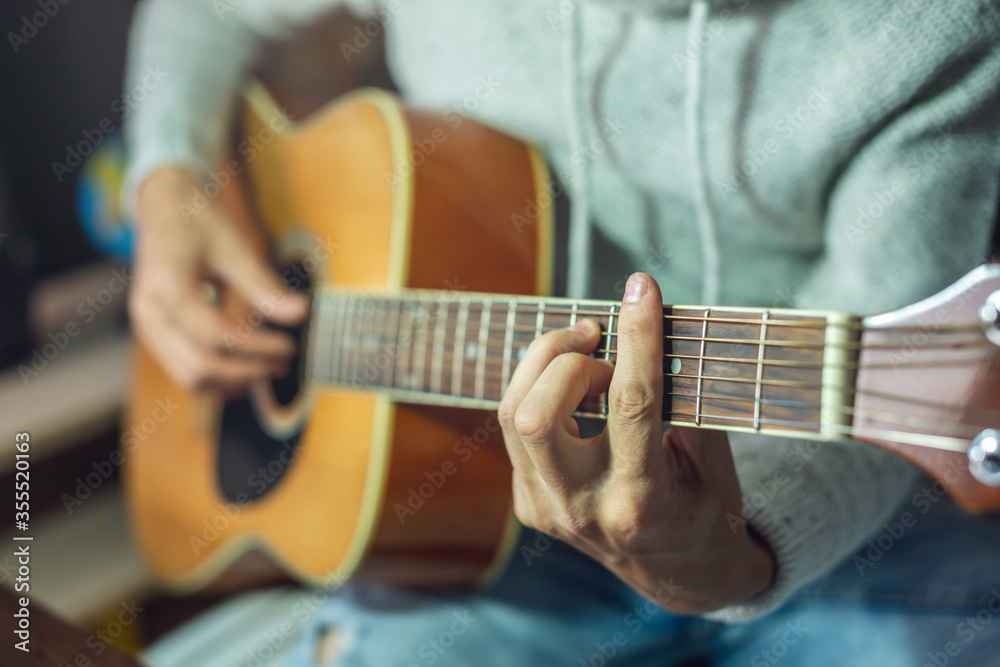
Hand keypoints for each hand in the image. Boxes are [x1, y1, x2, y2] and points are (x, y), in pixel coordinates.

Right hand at [129, 167, 308, 396]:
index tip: (290, 345)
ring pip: (191, 378)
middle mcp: (149, 315)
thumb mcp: (235, 245)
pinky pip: (185, 370)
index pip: (217, 336)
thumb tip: (301, 314)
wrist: (166, 207)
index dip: (258, 347)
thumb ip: (263, 284)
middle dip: (247, 371)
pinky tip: (248, 367)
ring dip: (233, 381)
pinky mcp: (156, 334)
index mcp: (166, 288)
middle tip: (284, 361)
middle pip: (200, 366)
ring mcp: (148, 328)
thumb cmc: (199, 220)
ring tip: (270, 367)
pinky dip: (218, 377)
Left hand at [497, 273, 774, 613]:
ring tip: (586, 354)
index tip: (641, 288)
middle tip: (599, 340)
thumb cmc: (705, 510)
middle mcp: (583, 508)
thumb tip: (659, 337)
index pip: (631, 403)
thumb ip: (688, 405)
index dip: (637, 337)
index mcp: (641, 501)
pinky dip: (541, 391)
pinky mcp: (527, 503)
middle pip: (538, 414)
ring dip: (544, 365)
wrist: (676, 574)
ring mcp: (546, 509)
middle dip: (564, 357)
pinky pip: (515, 429)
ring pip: (512, 414)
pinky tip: (575, 388)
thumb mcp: (715, 465)